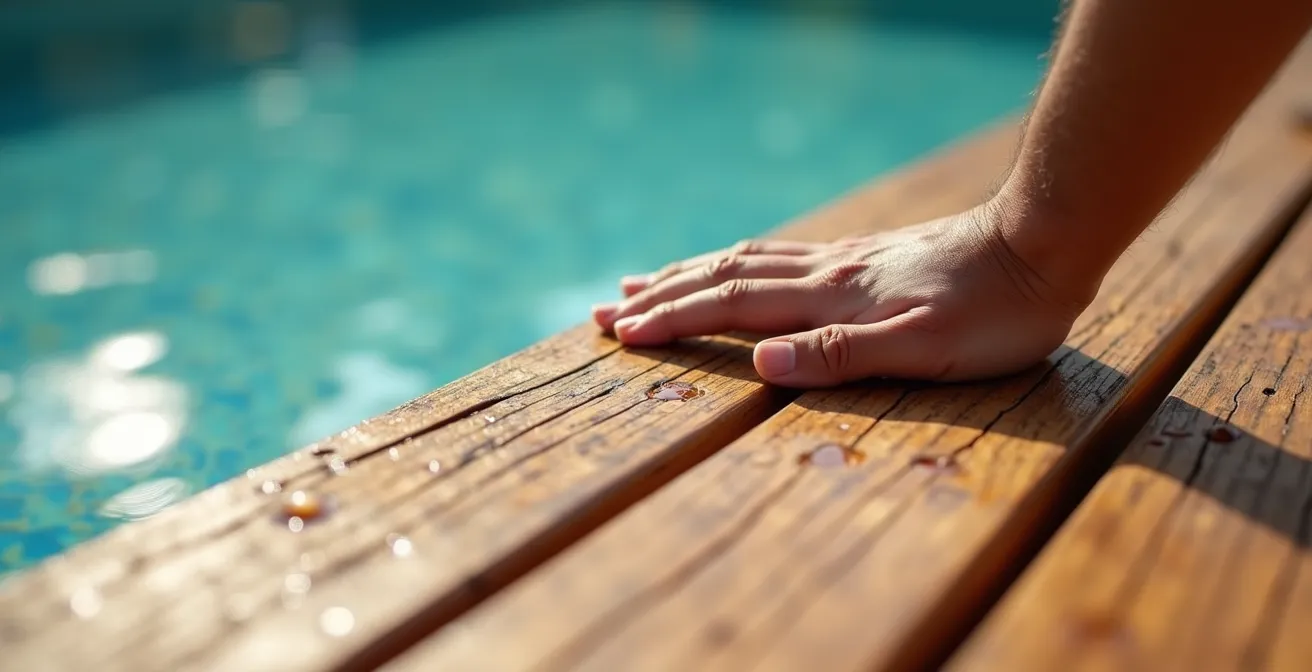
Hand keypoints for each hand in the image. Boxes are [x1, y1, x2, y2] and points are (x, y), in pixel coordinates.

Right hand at [592, 203, 1097, 387]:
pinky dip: (735, 261)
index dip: (674, 321)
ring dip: (689, 273)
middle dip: (663, 295)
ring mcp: (842, 259)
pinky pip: (778, 254)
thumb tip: (760, 363)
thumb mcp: (926, 349)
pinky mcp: (863, 255)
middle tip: (607, 309)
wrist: (1043, 243)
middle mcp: (824, 272)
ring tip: (645, 280)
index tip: (623, 333)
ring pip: (746, 260)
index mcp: (830, 298)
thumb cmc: (994, 313)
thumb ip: (841, 355)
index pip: (732, 308)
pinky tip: (732, 265)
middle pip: (724, 278)